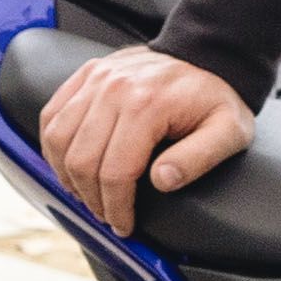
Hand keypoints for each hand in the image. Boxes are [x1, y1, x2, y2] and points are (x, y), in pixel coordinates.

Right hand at [35, 44, 250, 236]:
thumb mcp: (228, 131)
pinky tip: (68, 164)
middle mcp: (115, 88)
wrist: (204, 54)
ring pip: (59, 139)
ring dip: (67, 176)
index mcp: (148, 105)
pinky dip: (53, 146)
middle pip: (81, 160)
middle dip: (92, 199)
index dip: (115, 208)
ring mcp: (97, 78)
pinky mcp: (87, 74)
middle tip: (106, 215)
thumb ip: (198, 158)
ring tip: (86, 195)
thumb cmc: (215, 97)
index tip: (123, 225)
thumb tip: (162, 180)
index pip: (115, 172)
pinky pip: (52, 115)